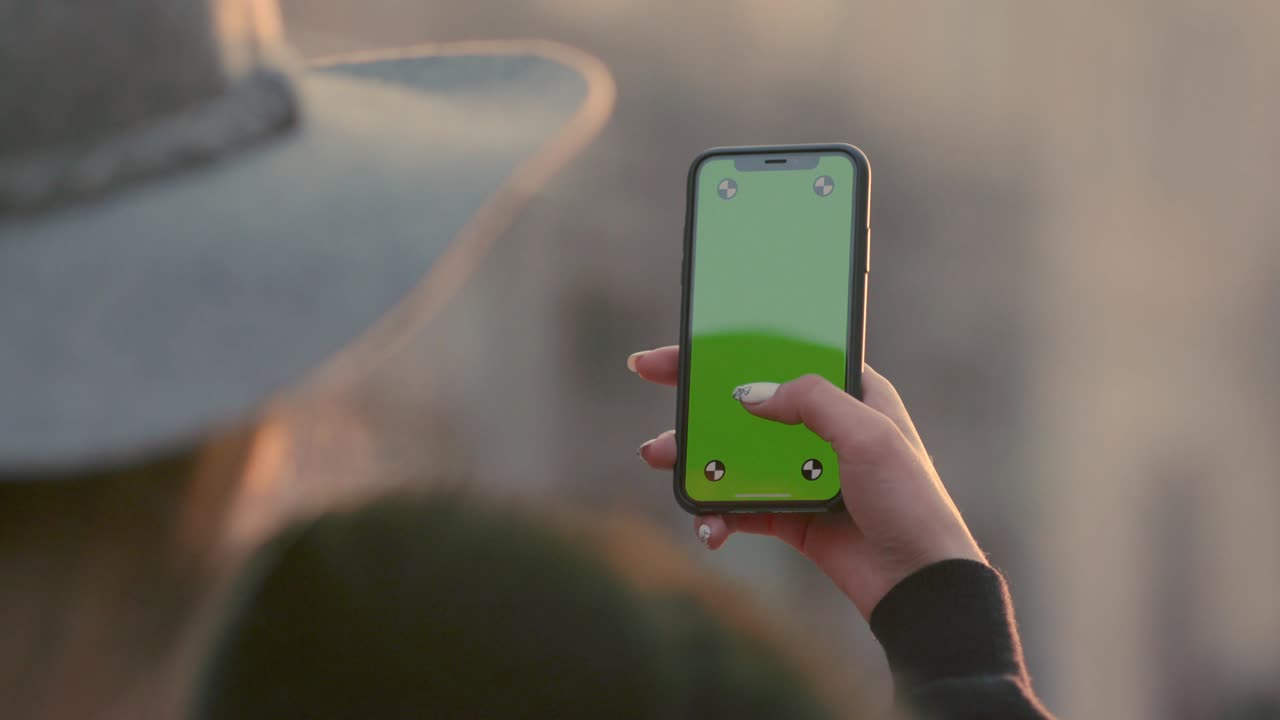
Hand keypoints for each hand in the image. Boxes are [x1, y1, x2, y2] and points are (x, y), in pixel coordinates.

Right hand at [630, 346, 985, 619]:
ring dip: (695, 457)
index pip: (783, 355)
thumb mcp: (869, 435)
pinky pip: (741, 506)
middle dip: (697, 395)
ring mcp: (804, 472)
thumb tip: (748, 394)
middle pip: (748, 401)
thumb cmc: (910, 503)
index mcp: (851, 395)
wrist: (920, 585)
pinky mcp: (791, 514)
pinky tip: (709, 526)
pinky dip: (718, 513)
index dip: (733, 345)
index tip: (687, 341)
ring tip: (660, 459)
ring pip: (735, 453)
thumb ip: (810, 401)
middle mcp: (824, 428)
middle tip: (651, 377)